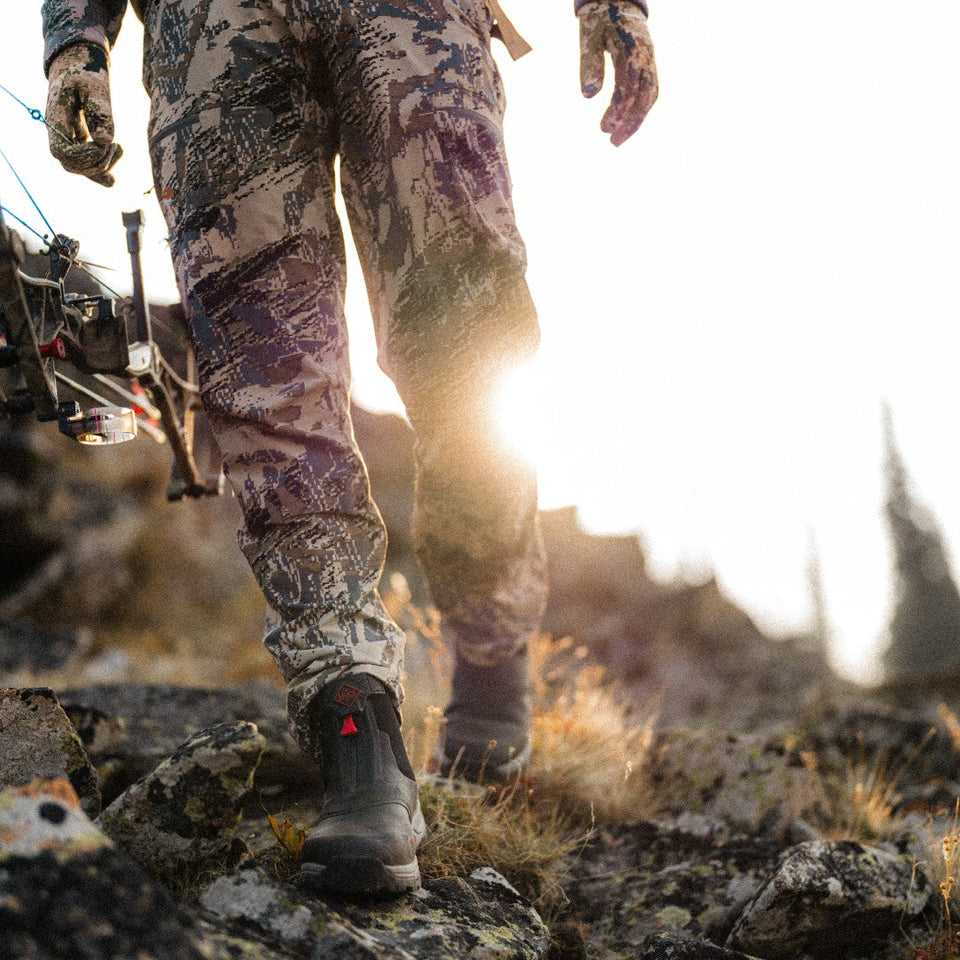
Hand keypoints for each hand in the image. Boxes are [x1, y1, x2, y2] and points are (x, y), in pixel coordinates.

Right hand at [45, 43, 122, 186]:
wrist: (79, 68)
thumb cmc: (85, 73)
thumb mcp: (94, 86)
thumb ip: (100, 111)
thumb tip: (105, 141)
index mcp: (55, 119)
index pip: (63, 151)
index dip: (84, 155)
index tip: (105, 144)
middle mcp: (58, 133)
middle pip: (72, 165)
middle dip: (97, 162)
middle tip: (117, 144)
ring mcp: (68, 140)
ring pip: (81, 169)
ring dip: (103, 166)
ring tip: (120, 147)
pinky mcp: (79, 143)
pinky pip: (86, 166)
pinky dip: (100, 173)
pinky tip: (112, 180)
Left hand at [578, 1, 657, 145]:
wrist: (618, 1)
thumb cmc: (599, 20)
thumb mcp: (589, 37)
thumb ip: (589, 63)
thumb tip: (588, 96)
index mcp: (631, 49)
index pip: (628, 86)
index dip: (617, 109)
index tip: (604, 128)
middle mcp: (646, 56)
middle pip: (644, 96)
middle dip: (630, 122)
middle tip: (612, 142)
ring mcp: (651, 61)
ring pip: (650, 96)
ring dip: (636, 121)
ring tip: (617, 139)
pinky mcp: (650, 65)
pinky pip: (651, 91)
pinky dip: (641, 110)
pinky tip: (628, 123)